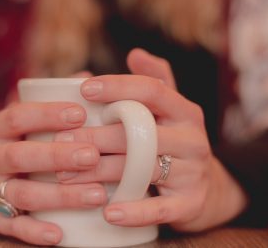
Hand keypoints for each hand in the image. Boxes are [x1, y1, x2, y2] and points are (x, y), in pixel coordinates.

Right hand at [0, 101, 106, 244]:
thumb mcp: (9, 123)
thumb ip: (45, 103)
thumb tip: (86, 79)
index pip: (18, 115)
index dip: (48, 114)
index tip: (80, 113)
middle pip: (21, 155)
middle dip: (57, 155)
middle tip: (92, 155)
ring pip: (22, 192)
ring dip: (59, 195)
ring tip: (96, 195)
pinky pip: (11, 225)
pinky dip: (34, 231)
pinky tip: (59, 233)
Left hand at [55, 48, 247, 231]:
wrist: (207, 190)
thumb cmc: (174, 143)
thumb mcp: (170, 112)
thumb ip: (155, 83)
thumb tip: (135, 53)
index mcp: (184, 111)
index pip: (152, 90)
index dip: (118, 87)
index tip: (84, 89)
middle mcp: (193, 138)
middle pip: (140, 132)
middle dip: (96, 136)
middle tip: (60, 141)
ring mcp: (194, 172)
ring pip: (143, 169)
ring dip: (101, 173)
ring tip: (66, 177)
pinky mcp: (191, 204)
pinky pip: (160, 209)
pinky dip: (133, 212)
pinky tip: (108, 214)